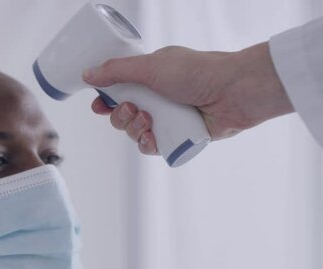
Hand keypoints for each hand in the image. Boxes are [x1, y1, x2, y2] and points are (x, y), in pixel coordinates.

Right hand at [82, 43, 293, 154]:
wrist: (234, 92)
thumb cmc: (199, 73)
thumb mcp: (151, 66)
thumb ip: (116, 72)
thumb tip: (87, 75)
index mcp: (151, 76)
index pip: (119, 90)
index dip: (106, 100)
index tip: (99, 106)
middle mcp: (158, 97)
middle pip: (123, 114)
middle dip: (121, 116)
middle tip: (133, 110)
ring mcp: (168, 118)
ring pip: (135, 132)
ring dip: (134, 129)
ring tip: (149, 121)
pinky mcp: (177, 137)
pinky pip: (151, 147)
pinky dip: (148, 144)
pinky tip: (153, 137)